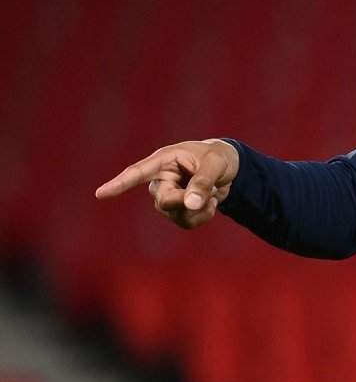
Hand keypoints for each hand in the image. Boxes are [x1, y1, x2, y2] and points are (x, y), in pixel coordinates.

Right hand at [95, 139, 239, 229]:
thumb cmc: (218, 158)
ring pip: (175, 215)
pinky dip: (203, 217)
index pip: (138, 173)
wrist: (229, 169)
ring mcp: (167, 197)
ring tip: (213, 192)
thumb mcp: (215, 164)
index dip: (120, 184)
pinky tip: (211, 203)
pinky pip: (186, 223)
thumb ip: (203, 181)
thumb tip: (190, 204)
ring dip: (199, 209)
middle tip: (209, 193)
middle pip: (163, 201)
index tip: (101, 194)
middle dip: (186, 201)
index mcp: (164, 160)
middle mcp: (161, 180)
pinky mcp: (177, 211)